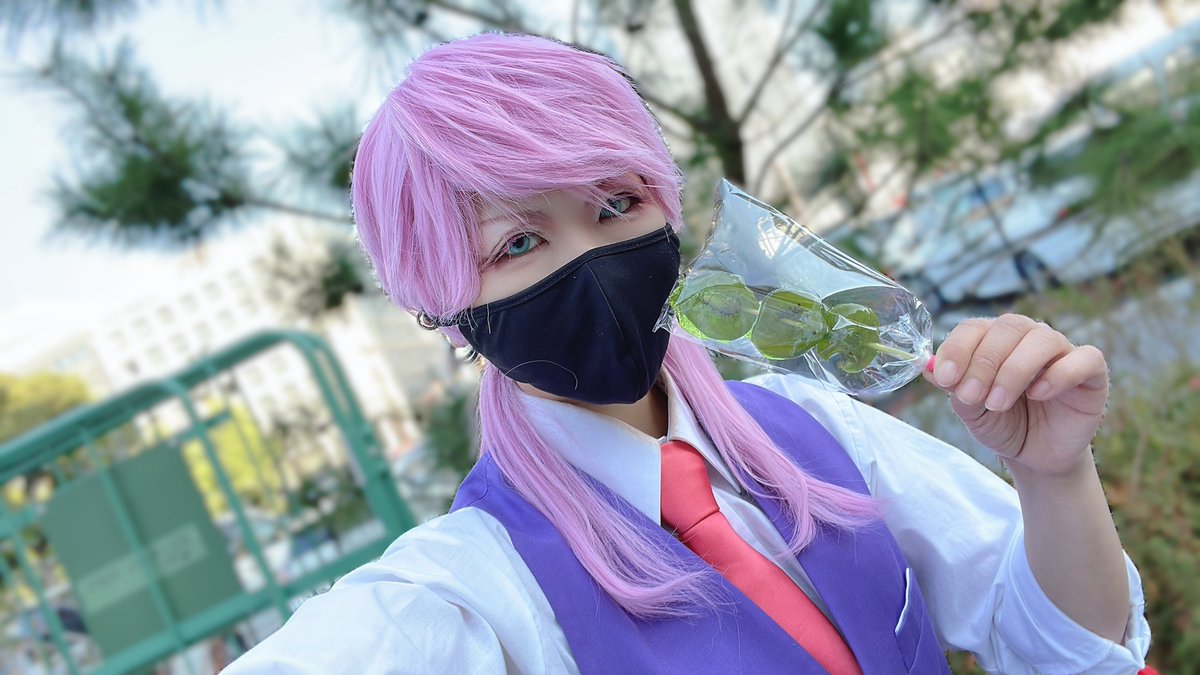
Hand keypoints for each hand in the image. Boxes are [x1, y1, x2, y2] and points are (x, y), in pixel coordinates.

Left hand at [923, 314, 1108, 476]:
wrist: (1035, 455)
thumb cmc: (1001, 423)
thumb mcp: (971, 410)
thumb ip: (954, 388)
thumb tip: (928, 367)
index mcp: (994, 339)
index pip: (974, 327)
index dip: (957, 349)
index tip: (944, 379)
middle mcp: (1028, 337)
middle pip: (1007, 328)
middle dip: (982, 363)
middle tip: (971, 397)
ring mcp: (1062, 350)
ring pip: (1041, 339)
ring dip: (1013, 371)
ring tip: (997, 403)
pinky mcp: (1092, 371)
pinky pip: (1084, 359)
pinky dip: (1058, 374)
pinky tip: (1038, 395)